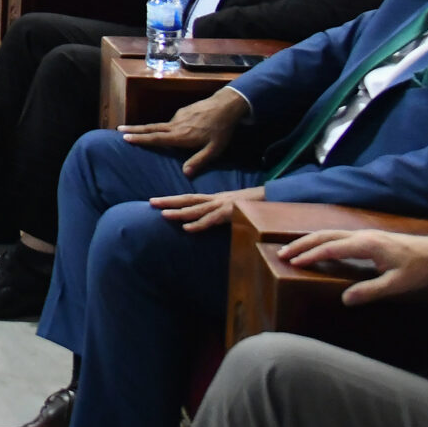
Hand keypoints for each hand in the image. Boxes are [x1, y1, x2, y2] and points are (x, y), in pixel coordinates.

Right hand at [119, 88, 248, 175]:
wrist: (226, 105)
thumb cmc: (221, 130)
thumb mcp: (214, 149)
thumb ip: (199, 161)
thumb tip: (185, 174)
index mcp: (180, 136)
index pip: (156, 138)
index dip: (140, 139)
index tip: (124, 137)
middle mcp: (175, 125)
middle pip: (151, 128)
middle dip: (134, 130)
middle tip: (119, 130)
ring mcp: (178, 116)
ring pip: (160, 125)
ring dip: (148, 129)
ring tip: (138, 133)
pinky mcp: (183, 111)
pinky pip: (170, 122)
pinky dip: (164, 127)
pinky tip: (168, 131)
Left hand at [150, 184, 264, 232]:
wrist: (277, 198)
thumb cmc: (257, 205)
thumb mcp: (236, 209)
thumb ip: (223, 214)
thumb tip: (210, 220)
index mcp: (217, 199)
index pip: (190, 198)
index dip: (173, 199)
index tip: (156, 201)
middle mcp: (217, 200)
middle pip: (188, 200)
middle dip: (169, 201)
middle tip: (150, 203)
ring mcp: (224, 206)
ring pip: (197, 209)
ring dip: (180, 213)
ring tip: (163, 215)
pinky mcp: (233, 213)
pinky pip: (213, 220)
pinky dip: (200, 224)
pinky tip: (188, 228)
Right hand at [278, 228, 427, 304]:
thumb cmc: (419, 270)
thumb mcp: (397, 284)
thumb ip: (371, 291)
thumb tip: (344, 299)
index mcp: (366, 244)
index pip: (331, 247)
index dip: (311, 255)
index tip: (292, 263)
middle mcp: (361, 235)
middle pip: (324, 235)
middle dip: (302, 244)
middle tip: (281, 254)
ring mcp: (364, 234)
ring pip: (329, 233)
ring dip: (309, 241)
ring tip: (292, 251)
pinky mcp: (368, 238)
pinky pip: (337, 236)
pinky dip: (321, 241)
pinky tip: (317, 248)